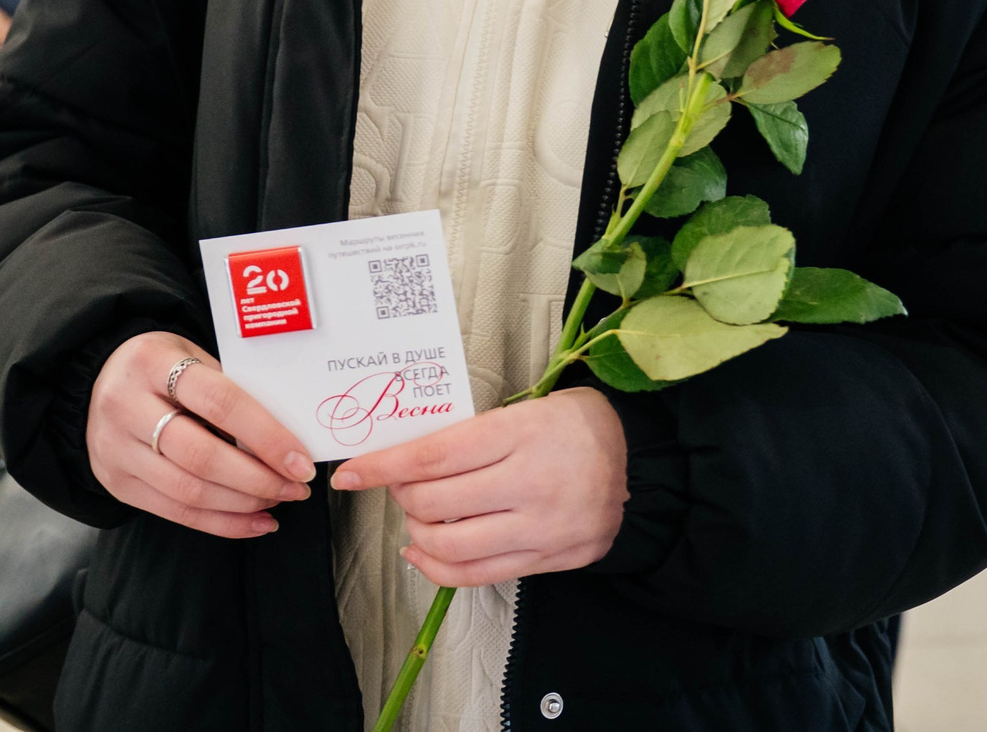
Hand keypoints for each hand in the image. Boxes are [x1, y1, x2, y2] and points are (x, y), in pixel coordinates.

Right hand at [86, 332, 312, 538]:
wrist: (95, 380)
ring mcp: (116, 449)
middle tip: (296, 486)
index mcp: (151, 362)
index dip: (265, 435)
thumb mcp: (189, 354)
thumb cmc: (160, 365)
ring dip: (244, 503)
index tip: (300, 460)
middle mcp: (126, 406)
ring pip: (189, 491)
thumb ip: (228, 387)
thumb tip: (287, 435)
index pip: (218, 402)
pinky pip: (176, 512)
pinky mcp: (116, 483)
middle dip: (259, 479)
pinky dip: (222, 523)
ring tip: (279, 499)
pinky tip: (255, 521)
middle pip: (201, 456)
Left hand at [331, 388, 626, 587]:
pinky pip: (479, 576)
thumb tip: (405, 461)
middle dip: (402, 496)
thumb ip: (470, 437)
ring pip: (452, 546)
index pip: (433, 456)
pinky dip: (439, 567)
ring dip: (418, 532)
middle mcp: (530, 484)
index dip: (383, 467)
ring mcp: (542, 528)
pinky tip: (424, 551)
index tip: (350, 473)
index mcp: (519, 434)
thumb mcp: (522, 410)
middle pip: (435, 502)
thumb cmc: (568, 424)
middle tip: (401, 484)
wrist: (636, 457)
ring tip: (417, 516)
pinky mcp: (550, 559)